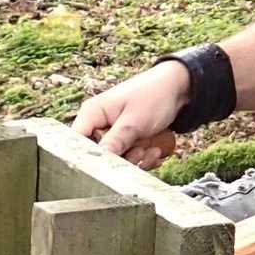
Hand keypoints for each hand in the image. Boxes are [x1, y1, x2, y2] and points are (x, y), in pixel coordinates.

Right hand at [72, 62, 188, 170]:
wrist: (178, 88)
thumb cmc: (154, 96)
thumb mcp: (134, 121)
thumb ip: (115, 141)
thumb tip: (98, 160)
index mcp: (92, 113)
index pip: (76, 141)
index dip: (88, 157)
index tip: (106, 166)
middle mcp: (99, 123)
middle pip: (99, 154)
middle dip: (121, 159)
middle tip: (140, 152)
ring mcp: (113, 132)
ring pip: (117, 158)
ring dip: (136, 159)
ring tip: (153, 150)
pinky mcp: (127, 139)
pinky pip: (130, 156)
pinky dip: (143, 158)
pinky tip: (156, 152)